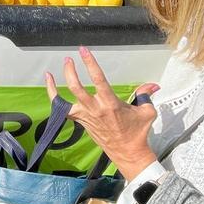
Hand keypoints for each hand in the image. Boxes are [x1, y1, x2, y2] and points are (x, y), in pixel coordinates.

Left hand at [50, 46, 158, 179]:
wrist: (127, 152)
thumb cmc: (137, 132)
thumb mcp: (146, 112)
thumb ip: (145, 95)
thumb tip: (154, 85)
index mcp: (111, 104)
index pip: (98, 79)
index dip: (90, 63)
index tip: (84, 51)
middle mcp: (95, 109)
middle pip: (76, 88)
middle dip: (70, 71)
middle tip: (69, 58)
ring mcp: (86, 116)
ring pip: (65, 99)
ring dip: (58, 85)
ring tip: (56, 71)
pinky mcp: (81, 121)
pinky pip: (63, 109)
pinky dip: (54, 97)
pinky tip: (50, 85)